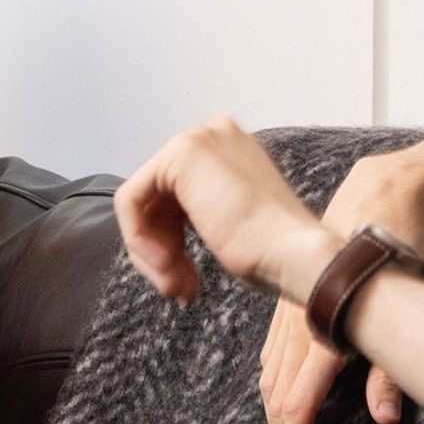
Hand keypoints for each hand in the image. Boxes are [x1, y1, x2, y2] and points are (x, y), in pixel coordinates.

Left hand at [116, 119, 335, 305]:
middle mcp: (212, 135)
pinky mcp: (179, 154)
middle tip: (179, 288)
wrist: (292, 253)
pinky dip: (140, 239)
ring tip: (178, 286)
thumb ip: (200, 213)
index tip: (187, 281)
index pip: (175, 196)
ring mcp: (196, 140)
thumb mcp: (229, 224)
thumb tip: (160, 235)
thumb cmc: (275, 250)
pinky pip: (130, 200)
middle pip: (156, 199)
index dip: (172, 242)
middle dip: (162, 249)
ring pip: (141, 203)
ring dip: (154, 252)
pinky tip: (166, 265)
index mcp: (229, 150)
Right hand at [257, 148, 423, 423]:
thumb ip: (392, 370)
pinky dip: (274, 388)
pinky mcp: (289, 303)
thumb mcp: (406, 308)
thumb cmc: (400, 249)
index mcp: (324, 331)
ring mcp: (289, 312)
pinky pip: (272, 356)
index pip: (297, 407)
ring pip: (270, 378)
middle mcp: (298, 325)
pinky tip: (279, 400)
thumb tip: (385, 420)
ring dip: (276, 421)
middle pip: (276, 400)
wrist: (379, 194)